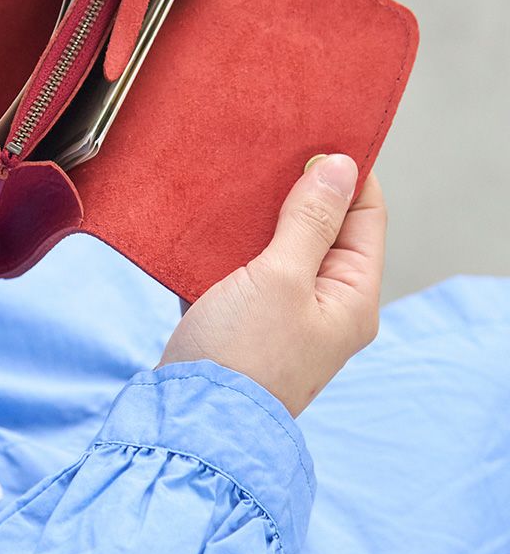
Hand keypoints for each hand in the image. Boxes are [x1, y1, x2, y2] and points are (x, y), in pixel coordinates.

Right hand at [159, 154, 384, 415]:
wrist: (188, 418)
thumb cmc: (242, 354)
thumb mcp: (281, 277)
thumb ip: (311, 220)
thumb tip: (342, 167)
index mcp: (351, 295)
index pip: (366, 216)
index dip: (348, 173)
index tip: (317, 134)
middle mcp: (326, 302)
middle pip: (326, 227)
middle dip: (302, 187)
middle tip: (274, 148)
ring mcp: (286, 310)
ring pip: (285, 242)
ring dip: (266, 211)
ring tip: (243, 173)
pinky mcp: (248, 314)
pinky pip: (252, 263)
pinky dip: (239, 237)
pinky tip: (218, 214)